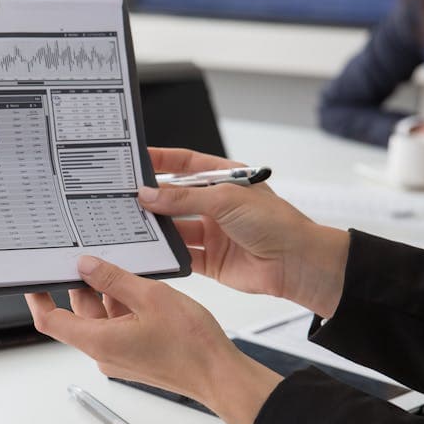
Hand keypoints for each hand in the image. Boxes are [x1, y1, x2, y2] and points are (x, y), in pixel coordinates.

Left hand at [26, 256, 281, 423]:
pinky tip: (141, 291)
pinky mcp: (134, 356)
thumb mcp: (150, 297)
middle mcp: (103, 352)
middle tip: (94, 259)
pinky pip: (117, 327)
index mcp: (99, 340)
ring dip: (108, 295)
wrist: (220, 375)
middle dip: (82, 286)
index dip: (38, 298)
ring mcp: (119, 356)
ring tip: (128, 273)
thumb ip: (113, 279)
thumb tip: (85, 266)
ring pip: (100, 319)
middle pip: (77, 314)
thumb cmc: (191, 345)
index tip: (35, 278)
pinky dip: (123, 307)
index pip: (51, 320)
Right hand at [141, 148, 349, 318]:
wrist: (298, 264)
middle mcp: (216, 205)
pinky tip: (150, 250)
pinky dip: (166, 253)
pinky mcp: (209, 259)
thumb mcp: (226, 200)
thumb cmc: (276, 223)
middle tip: (124, 195)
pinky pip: (181, 254)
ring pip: (174, 227)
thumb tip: (149, 194)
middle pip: (175, 198)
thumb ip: (184, 199)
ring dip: (156, 226)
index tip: (136, 159)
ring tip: (131, 223)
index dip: (161, 161)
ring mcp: (212, 232)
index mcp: (224, 180)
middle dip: (152, 197)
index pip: (186, 164)